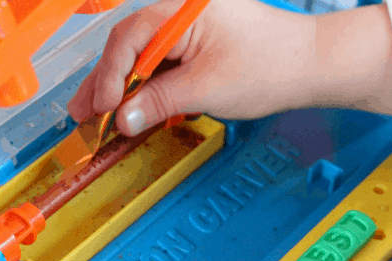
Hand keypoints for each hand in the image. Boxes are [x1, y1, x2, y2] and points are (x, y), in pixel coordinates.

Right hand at [68, 0, 317, 135]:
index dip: (109, 77)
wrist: (309, 67)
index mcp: (181, 11)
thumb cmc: (269, 66)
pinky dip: (145, 88)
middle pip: (128, 47)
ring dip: (121, 88)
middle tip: (82, 112)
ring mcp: (187, 30)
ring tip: (96, 113)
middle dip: (104, 83)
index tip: (101, 108)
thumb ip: (159, 102)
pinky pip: (161, 66)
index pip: (128, 40)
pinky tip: (130, 107)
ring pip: (141, 58)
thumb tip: (124, 119)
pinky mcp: (195, 47)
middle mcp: (180, 14)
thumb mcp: (206, 88)